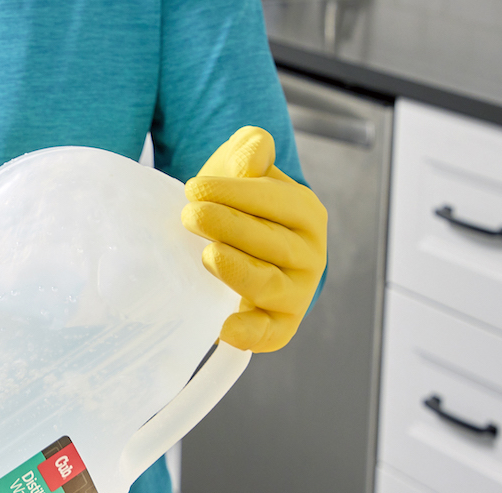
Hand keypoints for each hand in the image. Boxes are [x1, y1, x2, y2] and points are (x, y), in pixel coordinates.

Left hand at [181, 126, 326, 352]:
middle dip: (229, 226)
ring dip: (236, 270)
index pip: (277, 202)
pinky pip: (269, 334)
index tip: (194, 188)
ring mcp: (296, 293)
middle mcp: (310, 255)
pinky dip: (250, 333)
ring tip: (207, 254)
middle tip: (190, 215)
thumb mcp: (242, 170)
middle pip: (272, 243)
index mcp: (306, 214)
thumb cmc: (239, 207)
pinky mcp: (279, 325)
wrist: (233, 249)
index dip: (236, 193)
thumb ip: (250, 150)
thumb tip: (252, 154)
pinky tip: (225, 328)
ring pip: (268, 285)